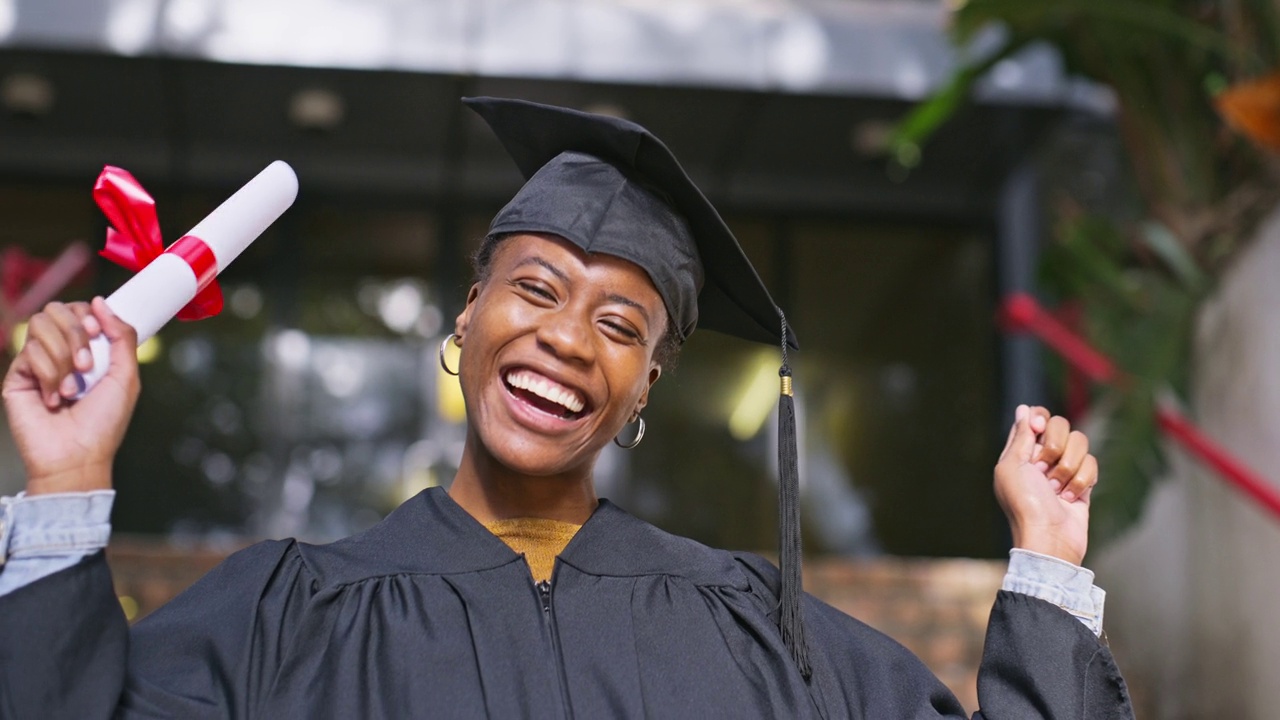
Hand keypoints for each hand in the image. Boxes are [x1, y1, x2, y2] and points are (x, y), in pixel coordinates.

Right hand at [2, 298, 139, 494]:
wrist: (78, 455)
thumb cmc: (104, 422)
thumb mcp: (126, 376)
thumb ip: (121, 336)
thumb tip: (101, 302)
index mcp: (88, 350)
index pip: (78, 310)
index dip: (86, 314)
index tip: (97, 330)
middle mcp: (61, 352)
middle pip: (56, 310)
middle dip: (75, 333)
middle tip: (86, 364)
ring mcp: (37, 362)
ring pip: (40, 327)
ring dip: (64, 357)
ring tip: (73, 388)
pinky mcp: (18, 376)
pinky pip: (29, 352)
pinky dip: (49, 375)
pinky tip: (54, 399)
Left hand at [993, 404, 1097, 565]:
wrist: (1049, 537)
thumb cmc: (1025, 503)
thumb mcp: (1012, 466)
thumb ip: (1020, 436)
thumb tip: (1024, 408)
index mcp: (1020, 451)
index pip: (1035, 417)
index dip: (1040, 418)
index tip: (1038, 428)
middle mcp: (1042, 457)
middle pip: (1061, 425)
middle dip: (1055, 446)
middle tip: (1042, 469)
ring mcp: (1064, 469)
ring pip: (1081, 443)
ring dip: (1068, 468)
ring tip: (1056, 490)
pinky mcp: (1084, 482)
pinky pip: (1093, 463)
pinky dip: (1082, 481)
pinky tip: (1070, 499)